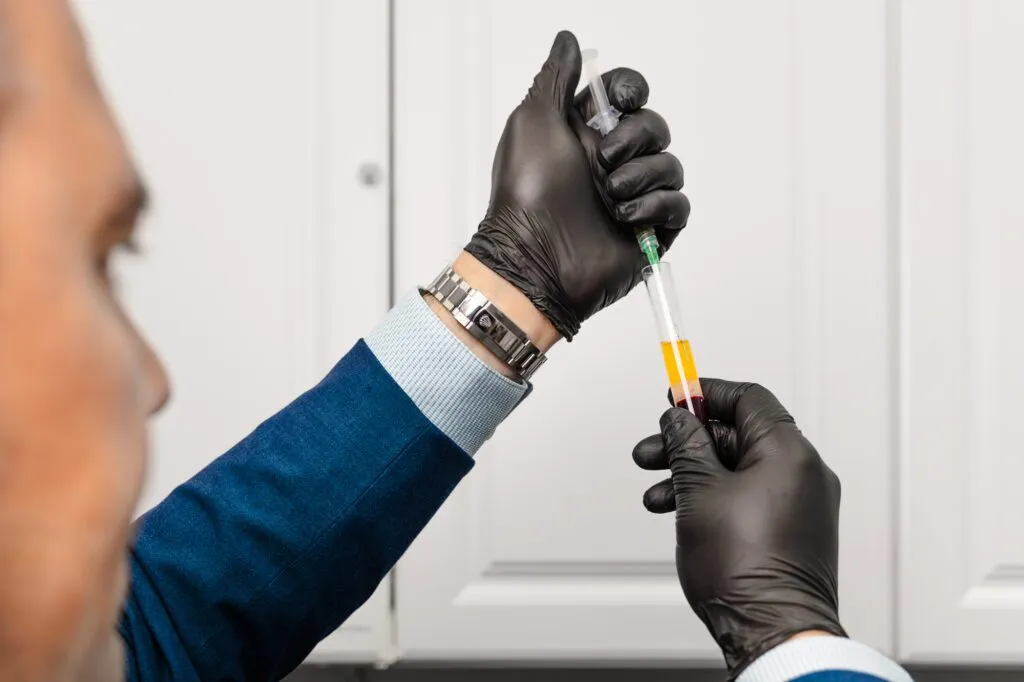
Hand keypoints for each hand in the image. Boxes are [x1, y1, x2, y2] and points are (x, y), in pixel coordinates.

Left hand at [465, 30, 689, 340]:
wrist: (535, 257)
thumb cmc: (527, 193)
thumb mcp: (533, 121)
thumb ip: (556, 78)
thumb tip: (568, 40)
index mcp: (585, 133)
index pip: (628, 95)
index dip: (632, 90)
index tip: (623, 100)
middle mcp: (610, 162)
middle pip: (654, 127)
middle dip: (634, 139)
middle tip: (602, 162)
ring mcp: (632, 197)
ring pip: (670, 165)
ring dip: (642, 177)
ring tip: (610, 197)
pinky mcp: (649, 230)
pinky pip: (678, 205)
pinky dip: (656, 207)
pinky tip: (625, 219)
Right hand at [632, 379, 845, 676]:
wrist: (772, 630)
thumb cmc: (745, 568)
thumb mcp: (699, 491)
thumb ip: (686, 445)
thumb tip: (680, 420)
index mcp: (789, 453)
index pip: (748, 398)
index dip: (707, 393)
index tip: (677, 396)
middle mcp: (802, 474)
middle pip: (739, 435)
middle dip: (688, 441)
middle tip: (653, 449)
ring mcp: (799, 505)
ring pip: (738, 469)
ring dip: (693, 473)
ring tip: (656, 491)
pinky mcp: (791, 531)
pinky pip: (747, 497)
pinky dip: (713, 496)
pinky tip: (680, 512)